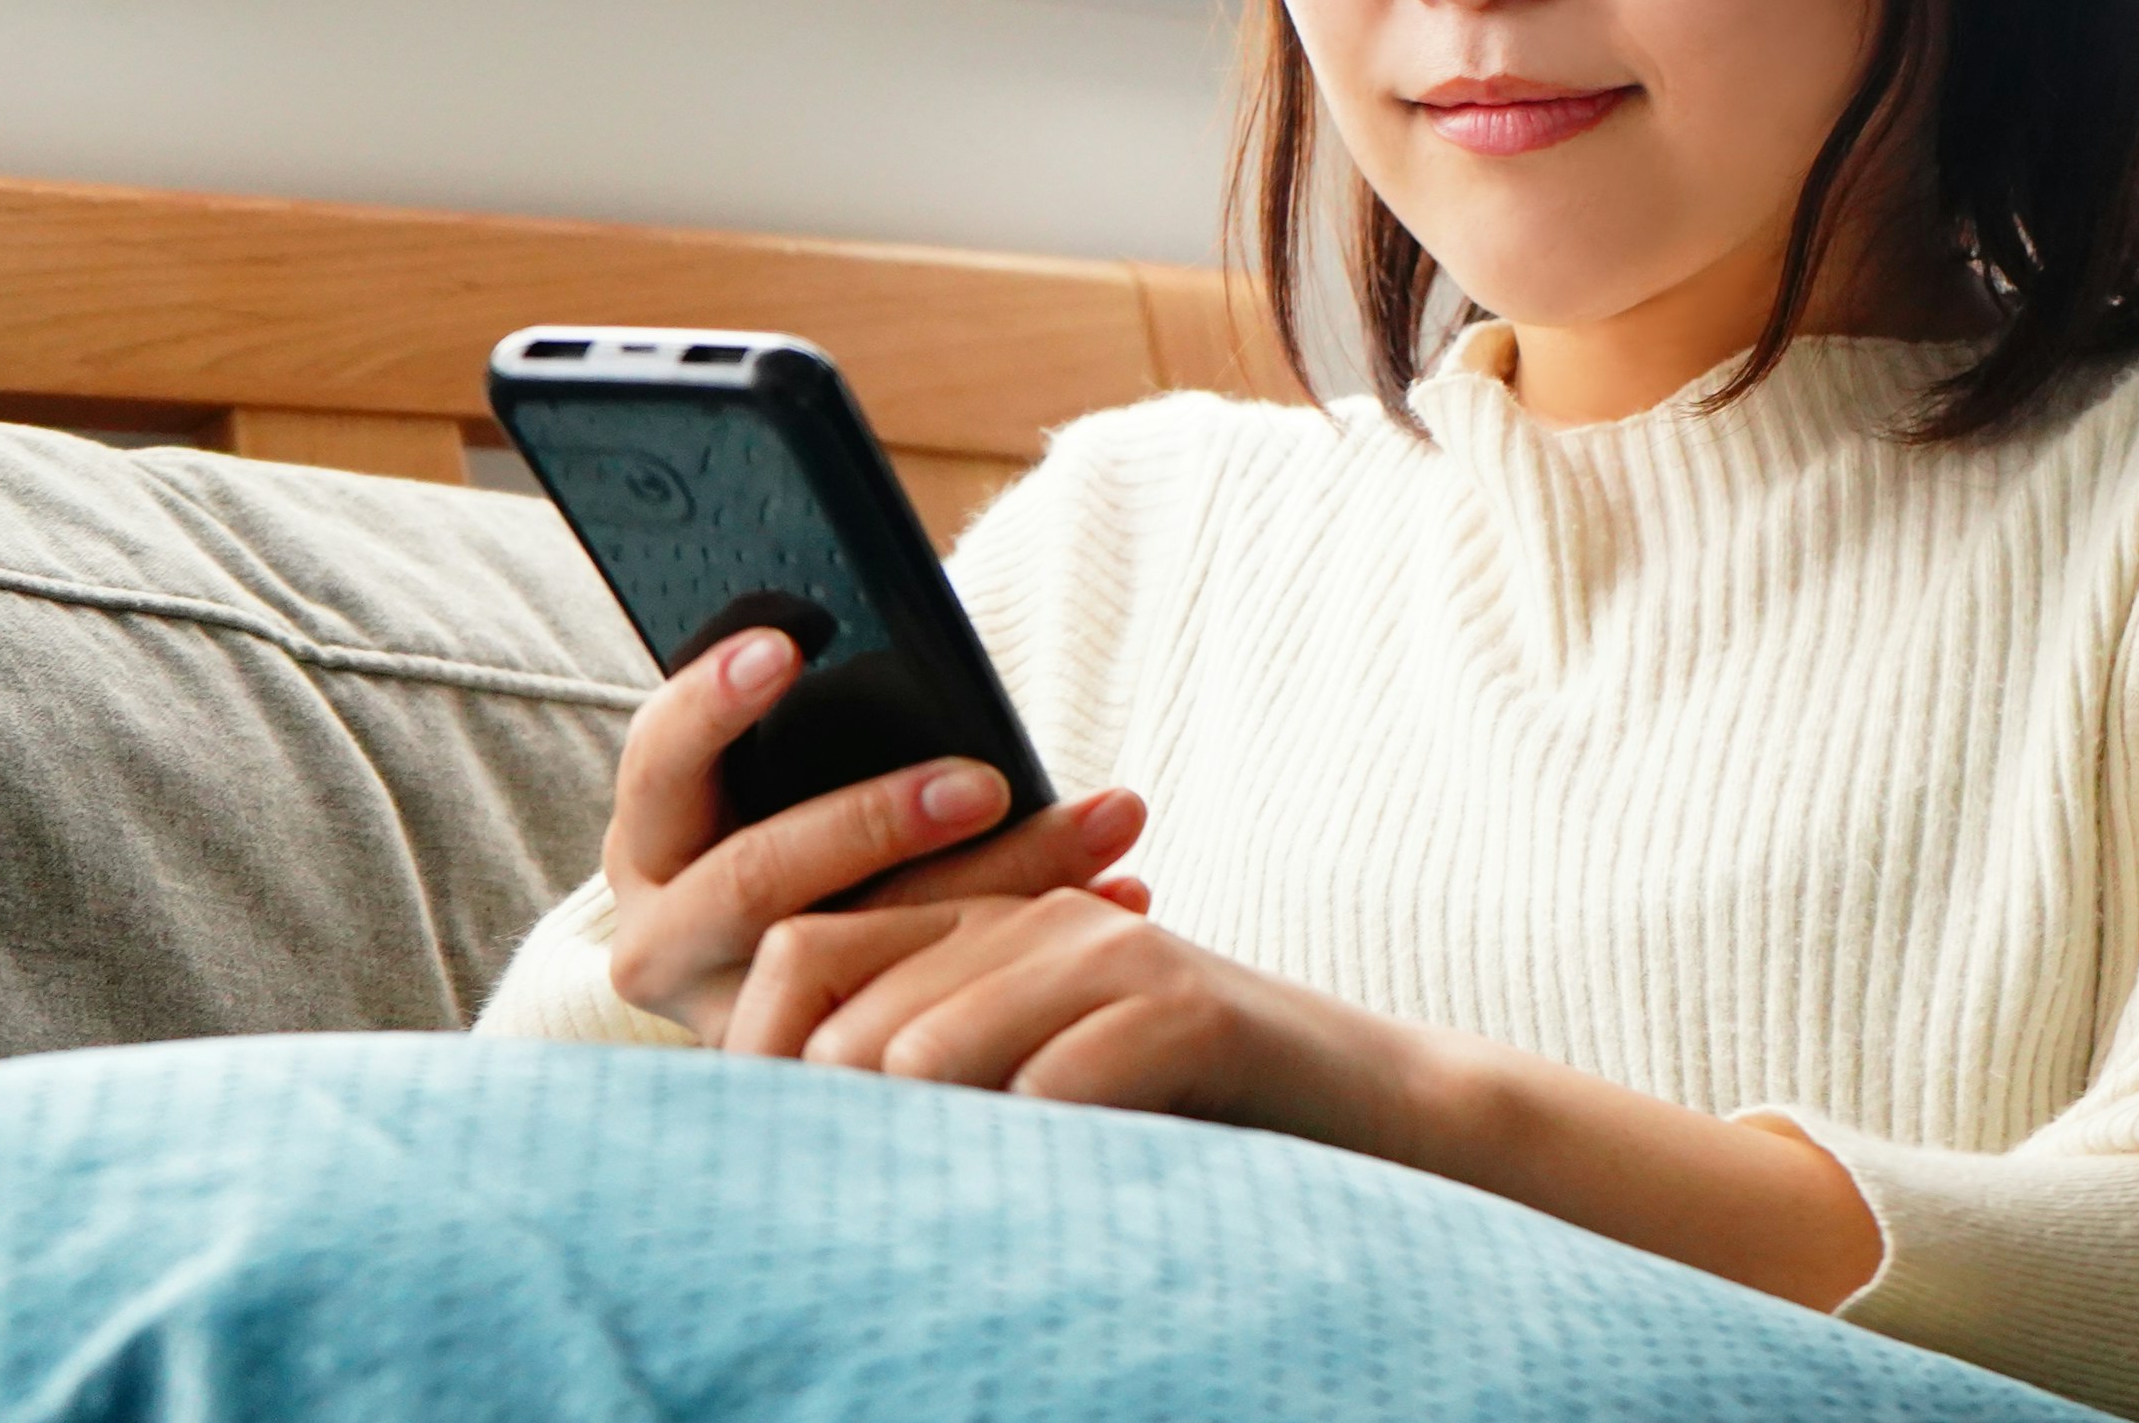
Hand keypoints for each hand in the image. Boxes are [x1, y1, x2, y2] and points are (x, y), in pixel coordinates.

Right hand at [598, 626, 1149, 1044]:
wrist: (786, 1006)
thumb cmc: (800, 850)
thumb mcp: (784, 788)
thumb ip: (822, 730)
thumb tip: (884, 644)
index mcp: (649, 837)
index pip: (660, 758)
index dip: (714, 702)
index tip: (788, 645)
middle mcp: (662, 937)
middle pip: (759, 876)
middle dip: (875, 821)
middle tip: (989, 782)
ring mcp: (729, 1019)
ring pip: (847, 960)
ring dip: (988, 886)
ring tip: (1098, 835)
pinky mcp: (813, 1070)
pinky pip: (916, 1013)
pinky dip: (1032, 949)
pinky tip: (1123, 893)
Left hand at [719, 876, 1424, 1150]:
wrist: (1372, 1108)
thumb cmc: (1187, 1119)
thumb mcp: (1036, 1089)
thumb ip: (930, 1080)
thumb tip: (777, 1141)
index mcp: (981, 924)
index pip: (798, 954)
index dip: (766, 1064)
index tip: (793, 1168)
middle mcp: (1035, 920)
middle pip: (853, 1023)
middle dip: (857, 1134)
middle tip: (901, 1215)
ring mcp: (1113, 952)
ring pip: (932, 1053)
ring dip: (944, 1154)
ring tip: (978, 1217)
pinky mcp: (1188, 1007)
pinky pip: (1053, 1090)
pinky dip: (1042, 1158)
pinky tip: (1070, 1194)